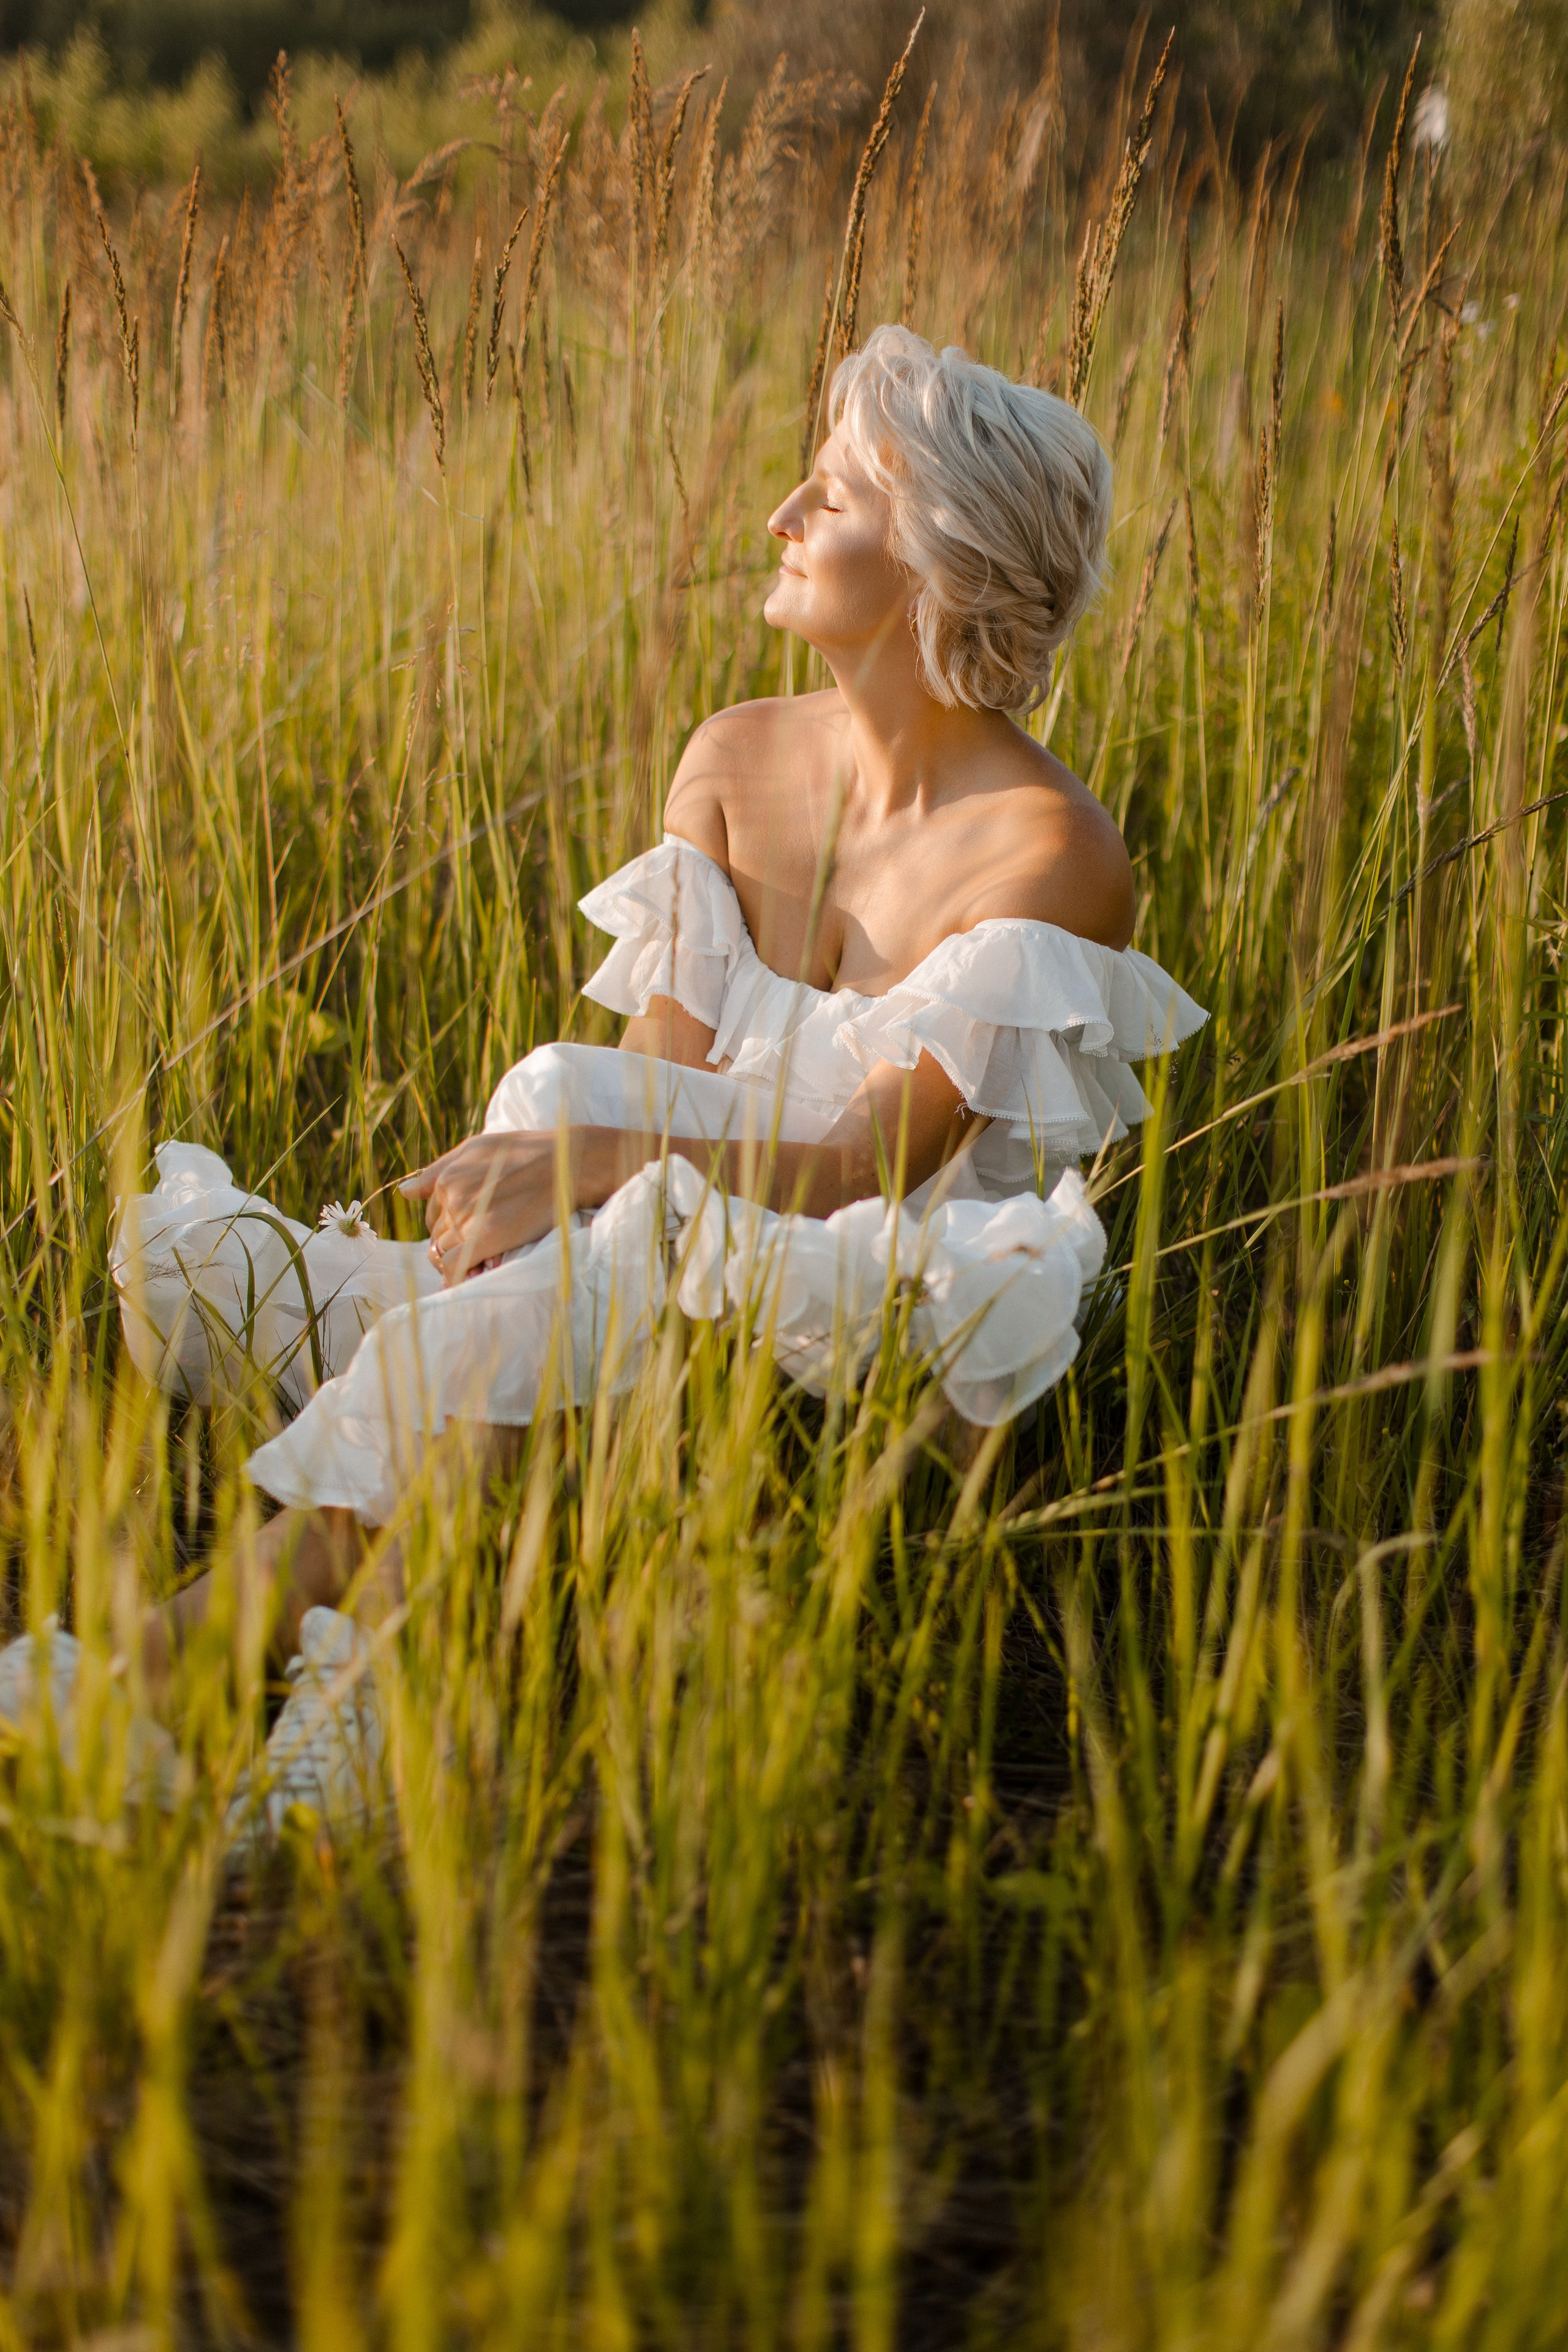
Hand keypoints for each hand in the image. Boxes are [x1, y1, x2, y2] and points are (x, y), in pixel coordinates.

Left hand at [399, 1132, 570, 1285]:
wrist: (568, 1163)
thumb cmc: (528, 1153)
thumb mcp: (478, 1149)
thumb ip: (439, 1171)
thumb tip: (404, 1192)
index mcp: (446, 1177)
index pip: (433, 1214)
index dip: (452, 1225)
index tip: (477, 1227)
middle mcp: (451, 1197)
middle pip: (437, 1234)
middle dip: (455, 1242)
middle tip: (485, 1243)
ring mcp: (466, 1218)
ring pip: (443, 1252)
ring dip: (461, 1258)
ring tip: (487, 1255)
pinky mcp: (485, 1238)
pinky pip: (454, 1268)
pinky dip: (458, 1274)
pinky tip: (477, 1269)